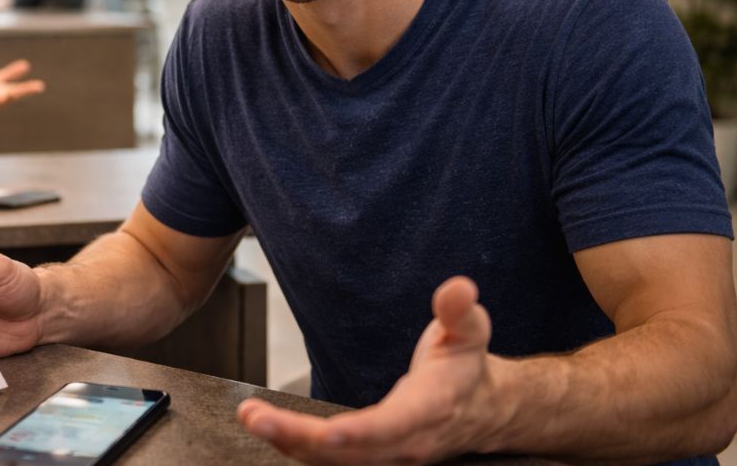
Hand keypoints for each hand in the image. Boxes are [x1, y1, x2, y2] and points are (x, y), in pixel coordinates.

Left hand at [0, 59, 44, 121]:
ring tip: (14, 91)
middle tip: (38, 87)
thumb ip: (11, 73)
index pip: (21, 89)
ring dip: (9, 96)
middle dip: (26, 91)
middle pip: (16, 94)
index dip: (31, 87)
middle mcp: (2, 98)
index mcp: (7, 91)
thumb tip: (26, 64)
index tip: (41, 86)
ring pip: (4, 100)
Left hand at [237, 277, 504, 464]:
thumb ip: (459, 311)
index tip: (328, 432)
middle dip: (299, 436)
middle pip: (350, 451)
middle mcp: (407, 442)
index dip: (361, 432)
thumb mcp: (470, 332)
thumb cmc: (466, 369)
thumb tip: (458, 287)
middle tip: (254, 415)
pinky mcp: (372, 458)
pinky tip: (269, 429)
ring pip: (334, 462)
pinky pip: (330, 461)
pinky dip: (297, 447)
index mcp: (430, 409)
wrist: (484, 411)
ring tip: (252, 417)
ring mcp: (389, 456)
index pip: (393, 425)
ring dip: (289, 442)